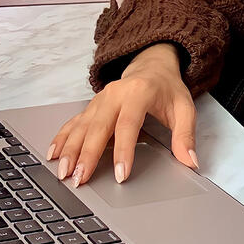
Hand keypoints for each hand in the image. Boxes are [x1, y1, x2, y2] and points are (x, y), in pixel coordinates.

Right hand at [48, 43, 198, 186]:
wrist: (152, 64)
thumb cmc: (167, 89)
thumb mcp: (184, 108)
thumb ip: (186, 135)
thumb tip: (190, 162)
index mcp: (138, 93)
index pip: (128, 125)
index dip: (123, 152)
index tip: (120, 175)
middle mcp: (115, 94)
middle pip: (98, 127)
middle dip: (87, 155)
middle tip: (81, 178)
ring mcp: (100, 99)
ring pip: (81, 126)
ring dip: (70, 149)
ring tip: (63, 172)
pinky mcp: (91, 106)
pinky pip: (73, 122)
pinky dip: (62, 138)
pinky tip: (54, 153)